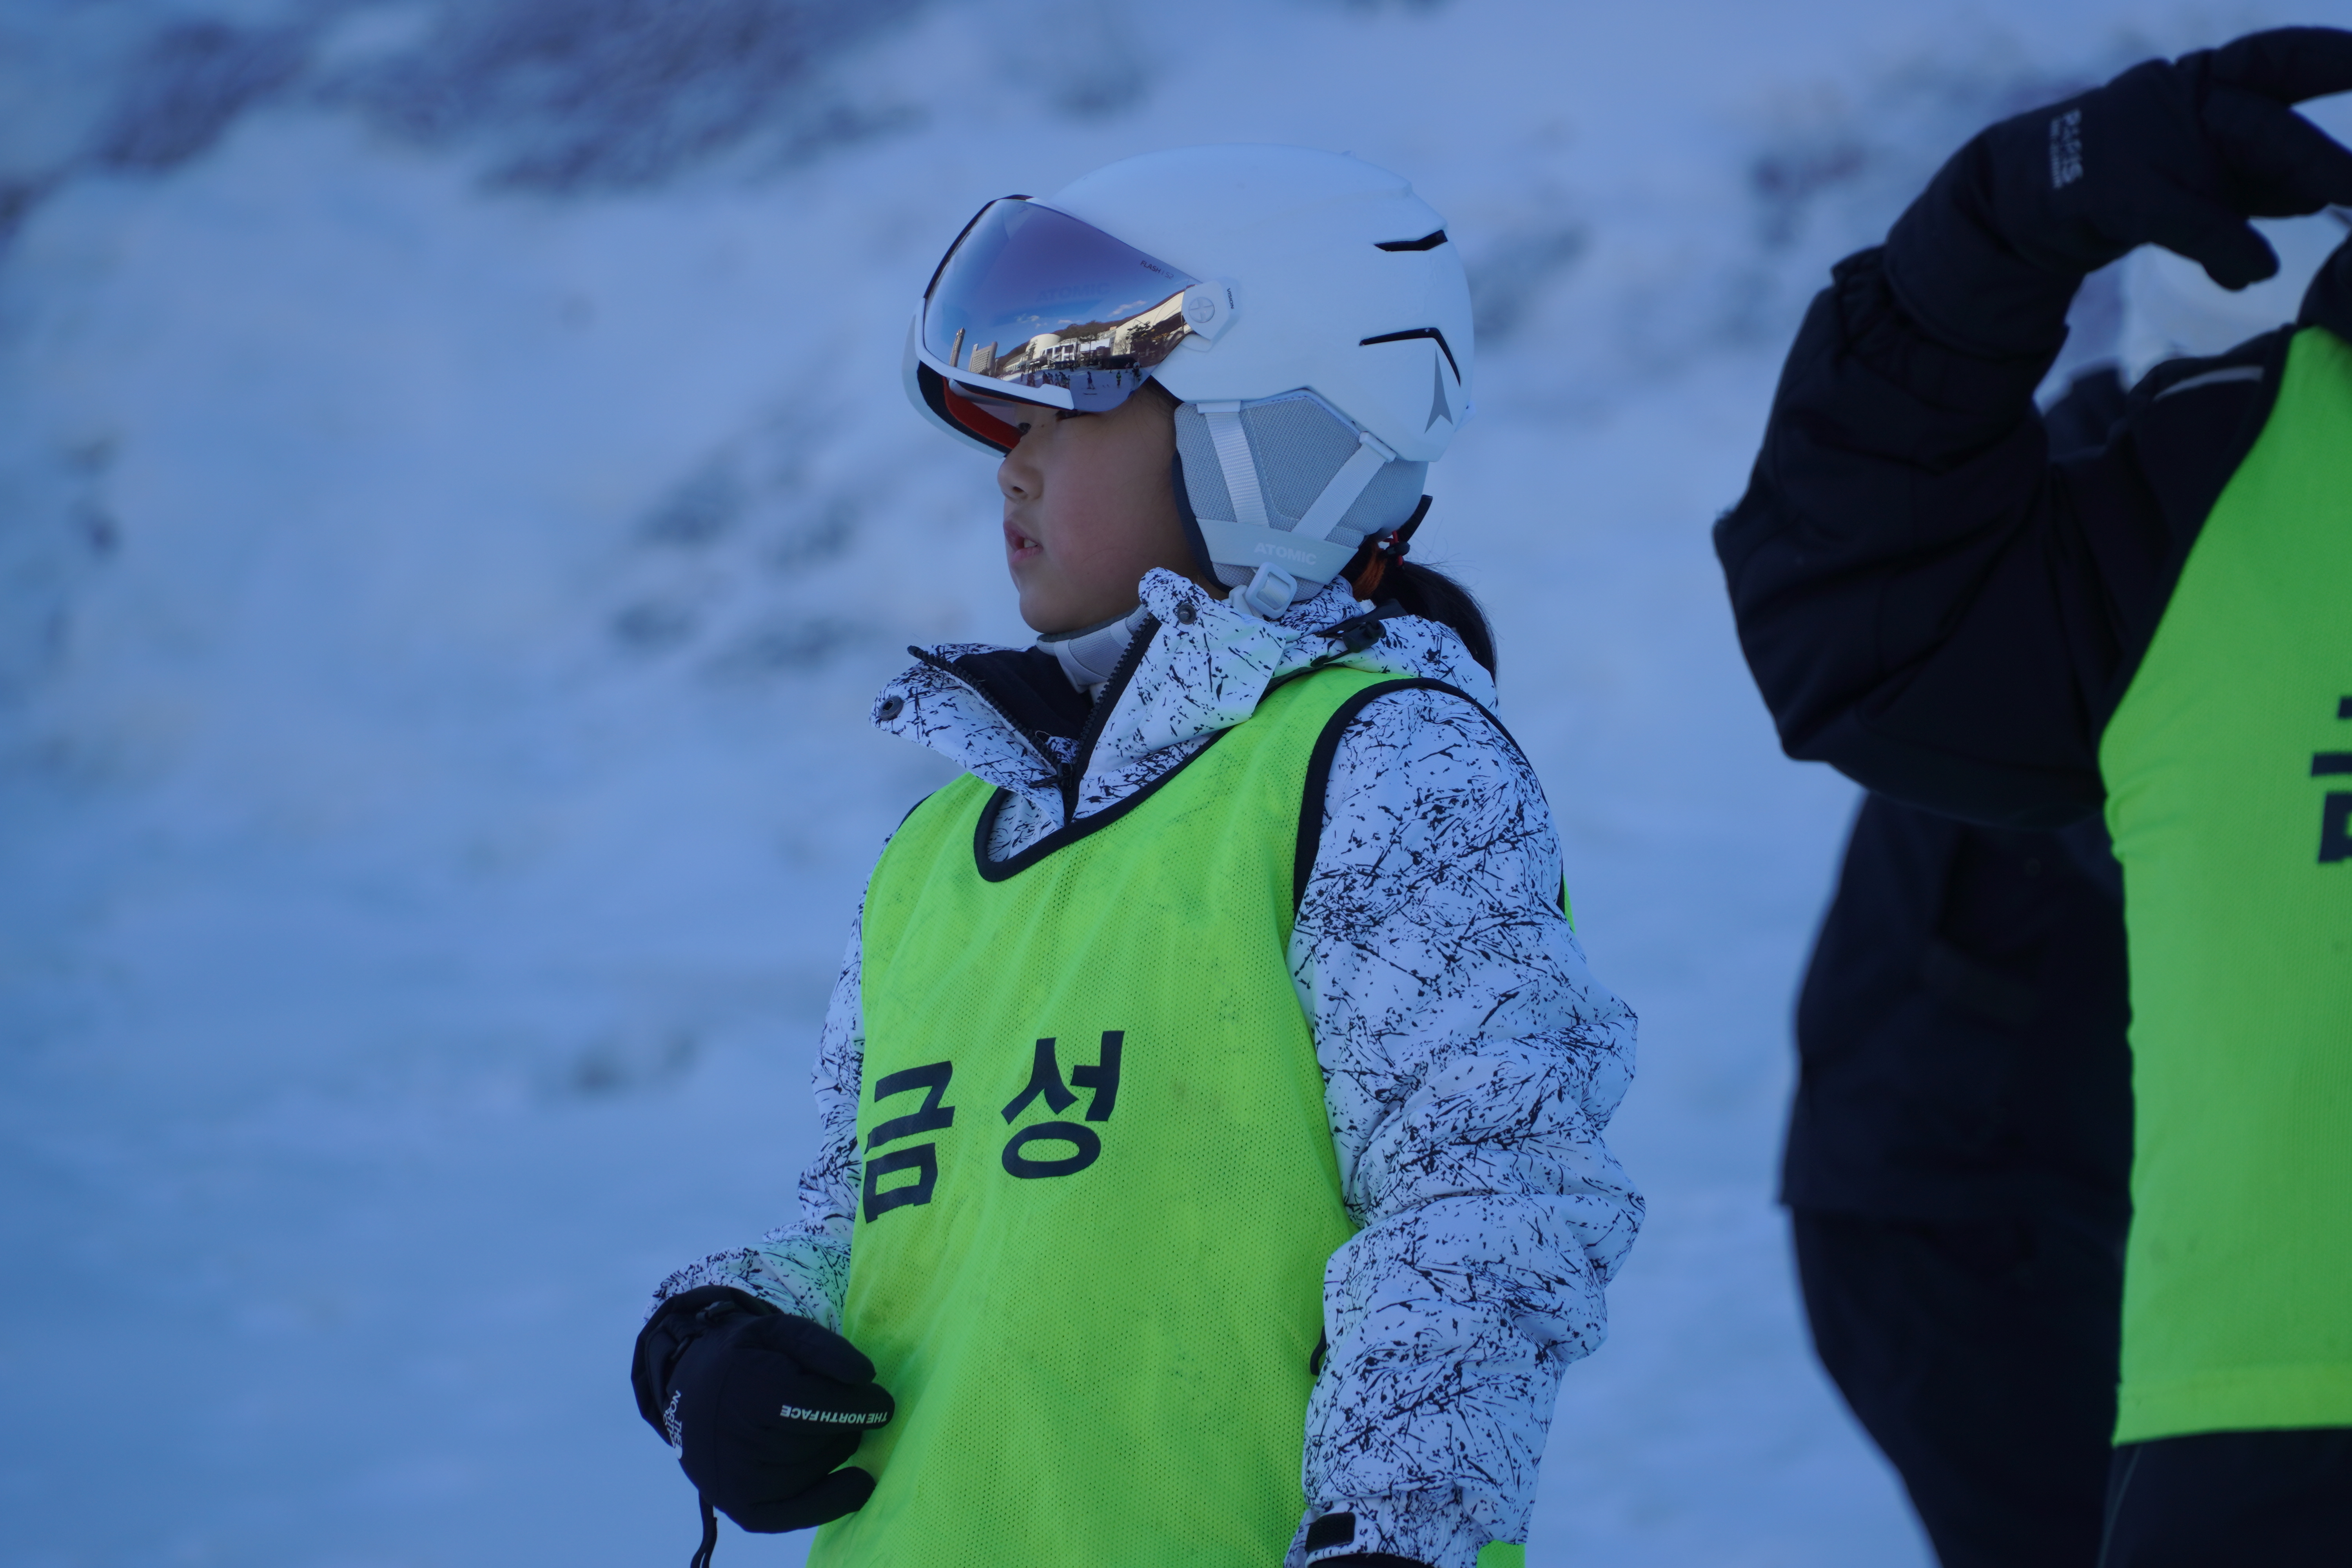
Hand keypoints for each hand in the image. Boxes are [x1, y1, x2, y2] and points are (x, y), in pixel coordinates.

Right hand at [632, 1287, 893, 1531]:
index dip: (856, 1405)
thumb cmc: (745, 1358)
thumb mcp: (778, 1331)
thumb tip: (864, 1377)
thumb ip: (821, 1347)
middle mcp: (735, 1440)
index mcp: (743, 1387)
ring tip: (824, 1430)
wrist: (690, 1392)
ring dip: (835, 1450)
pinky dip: (833, 1500)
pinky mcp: (742, 1508)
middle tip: (845, 1410)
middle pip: (816, 1439)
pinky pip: (798, 1513)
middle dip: (844, 1424)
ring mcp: (736, 1480)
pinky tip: (859, 1482)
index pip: (812, 1404)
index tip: (884, 1404)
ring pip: (813, 1470)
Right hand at [1886, 28, 2351, 354]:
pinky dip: (2223, 244)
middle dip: (2318, 153)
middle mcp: (2183, 101)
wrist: (2023, 201)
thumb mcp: (2203, 174)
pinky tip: (2251, 271)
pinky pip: (2184, 215)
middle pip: (2266, 119)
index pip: (2284, 59)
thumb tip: (2327, 193)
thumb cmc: (2126, 180)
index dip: (2332, 56)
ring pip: (2235, 150)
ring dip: (2299, 177)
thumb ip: (2261, 180)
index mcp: (2207, 82)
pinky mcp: (2117, 190)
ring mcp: (2148, 142)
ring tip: (2344, 198)